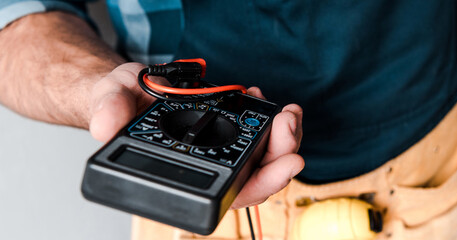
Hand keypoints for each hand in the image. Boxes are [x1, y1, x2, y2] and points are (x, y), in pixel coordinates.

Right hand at [87, 63, 304, 207]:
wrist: (125, 90)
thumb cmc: (121, 106)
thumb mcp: (110, 101)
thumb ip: (108, 111)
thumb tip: (106, 127)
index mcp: (185, 176)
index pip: (230, 193)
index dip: (262, 184)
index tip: (286, 162)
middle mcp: (210, 168)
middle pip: (260, 177)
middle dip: (282, 153)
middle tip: (287, 124)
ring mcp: (225, 151)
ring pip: (267, 158)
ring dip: (285, 137)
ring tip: (288, 113)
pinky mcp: (231, 131)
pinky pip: (261, 134)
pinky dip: (270, 119)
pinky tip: (262, 98)